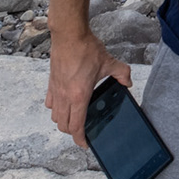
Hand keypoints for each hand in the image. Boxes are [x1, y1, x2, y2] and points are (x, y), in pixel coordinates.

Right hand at [45, 33, 132, 148]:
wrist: (69, 35)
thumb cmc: (86, 48)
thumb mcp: (109, 62)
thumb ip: (122, 74)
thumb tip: (128, 83)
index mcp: (79, 96)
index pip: (76, 126)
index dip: (80, 139)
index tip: (85, 143)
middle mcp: (65, 96)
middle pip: (63, 126)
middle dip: (73, 132)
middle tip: (82, 130)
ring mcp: (56, 90)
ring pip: (55, 116)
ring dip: (63, 121)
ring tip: (74, 118)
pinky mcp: (51, 83)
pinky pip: (50, 103)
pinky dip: (56, 108)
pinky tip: (65, 103)